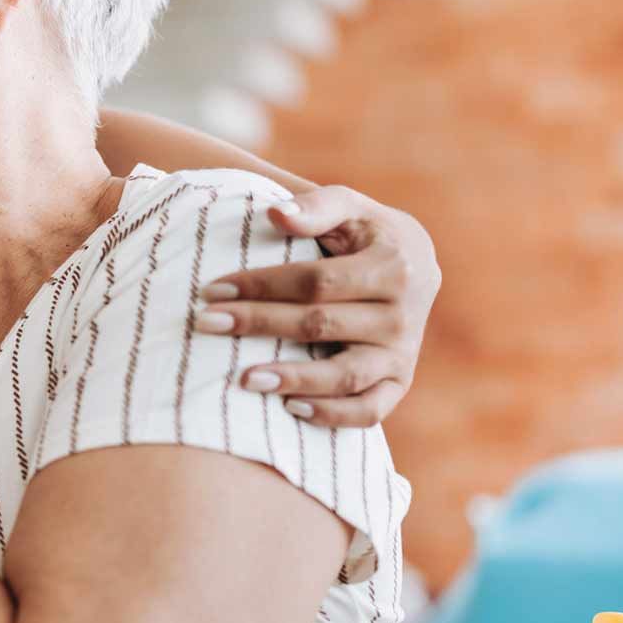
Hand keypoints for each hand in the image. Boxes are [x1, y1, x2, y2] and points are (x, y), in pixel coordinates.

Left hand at [194, 185, 440, 426]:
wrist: (416, 265)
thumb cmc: (366, 232)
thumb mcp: (350, 207)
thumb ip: (316, 207)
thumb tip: (275, 213)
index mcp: (393, 267)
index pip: (316, 281)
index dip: (262, 285)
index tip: (212, 290)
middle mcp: (403, 315)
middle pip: (320, 325)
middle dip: (259, 324)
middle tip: (206, 324)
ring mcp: (403, 353)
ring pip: (346, 375)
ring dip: (295, 379)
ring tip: (244, 379)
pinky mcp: (400, 382)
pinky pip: (370, 409)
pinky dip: (334, 415)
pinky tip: (291, 409)